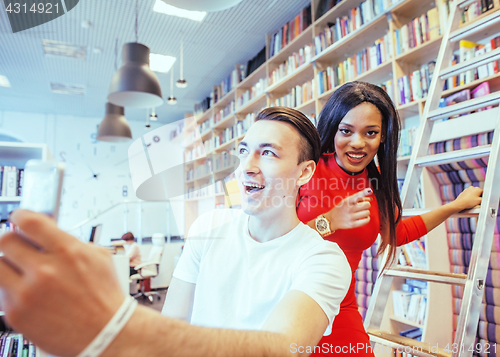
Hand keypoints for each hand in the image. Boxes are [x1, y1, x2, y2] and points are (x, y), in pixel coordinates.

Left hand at [0, 210, 124, 356]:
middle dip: (12, 239)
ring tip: (21, 270)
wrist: (105, 332)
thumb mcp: (98, 257)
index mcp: (68, 252)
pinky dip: (12, 288)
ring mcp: (27, 293)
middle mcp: (45, 271)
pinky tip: (29, 292)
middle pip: (6, 240)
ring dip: (8, 264)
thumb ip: (69, 240)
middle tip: (18, 245)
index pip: (29, 222)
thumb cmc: (104, 296)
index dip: (20, 215)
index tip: (18, 218)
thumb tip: (44, 230)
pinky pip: (1, 291)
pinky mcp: (16, 313)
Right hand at [326, 188, 372, 229]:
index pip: (357, 196)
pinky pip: (366, 221)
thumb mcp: (346, 201)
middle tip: (362, 206)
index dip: (364, 192)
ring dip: (366, 212)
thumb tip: (370, 199)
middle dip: (366, 205)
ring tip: (361, 212)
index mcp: (347, 201)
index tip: (369, 191)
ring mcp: (351, 217)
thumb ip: (358, 199)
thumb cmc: (341, 209)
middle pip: (366, 204)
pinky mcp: (352, 224)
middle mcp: (349, 209)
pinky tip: (363, 218)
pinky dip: (367, 219)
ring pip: (367, 212)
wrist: (332, 220)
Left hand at [451, 186, 482, 211]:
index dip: (483, 197)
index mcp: (478, 189)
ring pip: (473, 193)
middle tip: (477, 202)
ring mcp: (467, 189)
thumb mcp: (480, 201)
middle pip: (478, 192)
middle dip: (478, 197)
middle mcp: (472, 187)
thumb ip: (484, 199)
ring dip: (474, 197)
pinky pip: (468, 194)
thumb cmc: (469, 202)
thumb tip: (484, 199)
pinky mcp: (464, 192)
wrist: (460, 203)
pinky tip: (469, 201)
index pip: (483, 192)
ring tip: (472, 202)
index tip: (482, 200)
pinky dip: (469, 197)